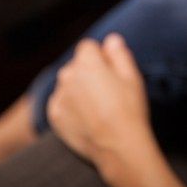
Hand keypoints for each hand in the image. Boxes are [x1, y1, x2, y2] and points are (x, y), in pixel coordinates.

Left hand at [47, 33, 153, 173]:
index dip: (102, 57)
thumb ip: (119, 53)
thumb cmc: (129, 109)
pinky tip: (88, 118)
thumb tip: (111, 39)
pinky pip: (61, 103)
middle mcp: (68, 75)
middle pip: (76, 66)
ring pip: (68, 84)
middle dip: (88, 72)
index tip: (113, 73)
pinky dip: (71, 107)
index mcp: (87, 62)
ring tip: (99, 108)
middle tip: (108, 92)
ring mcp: (59, 96)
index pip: (89, 47)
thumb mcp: (132, 76)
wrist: (118, 147)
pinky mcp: (55, 116)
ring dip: (78, 89)